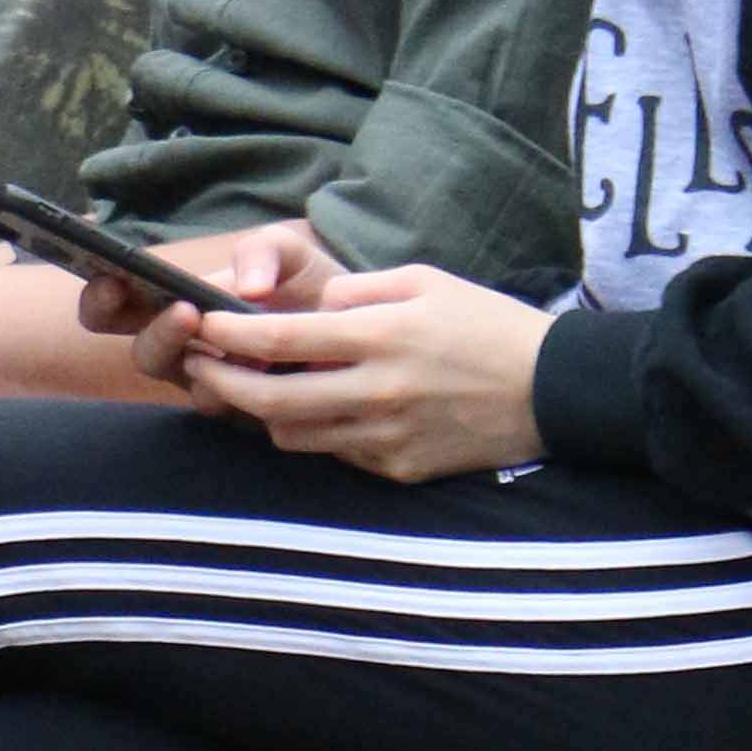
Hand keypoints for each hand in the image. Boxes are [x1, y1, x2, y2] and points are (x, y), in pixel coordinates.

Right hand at [80, 222, 346, 388]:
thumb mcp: (288, 252)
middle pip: (142, 355)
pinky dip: (247, 388)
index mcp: (175, 304)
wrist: (358, 325)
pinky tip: (271, 363)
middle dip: (155, 334)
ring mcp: (215, 386)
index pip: (115, 307)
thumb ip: (263, 251)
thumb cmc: (307, 284)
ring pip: (186, 386)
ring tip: (235, 340)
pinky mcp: (251, 413)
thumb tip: (248, 288)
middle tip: (184, 312)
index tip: (112, 279)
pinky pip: (236, 410)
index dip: (101, 296)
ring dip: (206, 361)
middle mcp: (185, 350)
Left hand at [180, 265, 553, 482]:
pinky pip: (337, 454)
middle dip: (222, 383)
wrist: (551, 390)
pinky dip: (319, 431)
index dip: (231, 334)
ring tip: (258, 386)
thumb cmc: (485, 321)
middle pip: (271, 400)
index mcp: (382, 334)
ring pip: (295, 435)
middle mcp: (377, 391)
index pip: (283, 338)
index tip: (202, 325)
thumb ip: (358, 289)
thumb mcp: (425, 279)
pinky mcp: (400, 471)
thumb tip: (311, 307)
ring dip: (266, 412)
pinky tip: (322, 408)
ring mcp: (387, 438)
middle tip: (200, 367)